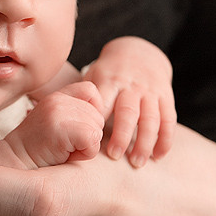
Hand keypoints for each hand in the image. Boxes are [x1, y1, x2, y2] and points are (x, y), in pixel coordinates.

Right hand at [3, 81, 104, 167]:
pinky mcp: (61, 128)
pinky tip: (66, 155)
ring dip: (86, 146)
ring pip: (97, 129)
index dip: (92, 111)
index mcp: (58, 95)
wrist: (13, 162)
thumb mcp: (56, 122)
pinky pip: (92, 140)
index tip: (77, 128)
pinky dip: (85, 153)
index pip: (91, 90)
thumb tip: (104, 116)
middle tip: (66, 144)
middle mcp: (58, 99)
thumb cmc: (39, 149)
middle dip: (89, 135)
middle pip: (98, 115)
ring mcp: (58, 112)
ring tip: (64, 149)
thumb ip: (75, 113)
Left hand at [86, 36, 176, 164]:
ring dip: (145, 141)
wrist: (139, 53)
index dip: (97, 120)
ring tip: (137, 162)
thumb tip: (47, 117)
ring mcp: (150, 91)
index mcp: (109, 81)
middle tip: (114, 156)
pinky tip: (158, 156)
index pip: (103, 101)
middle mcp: (131, 85)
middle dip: (122, 134)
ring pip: (151, 117)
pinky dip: (165, 139)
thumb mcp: (92, 78)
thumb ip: (78, 97)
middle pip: (128, 111)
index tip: (90, 140)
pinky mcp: (166, 96)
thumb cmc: (108, 74)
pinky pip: (168, 119)